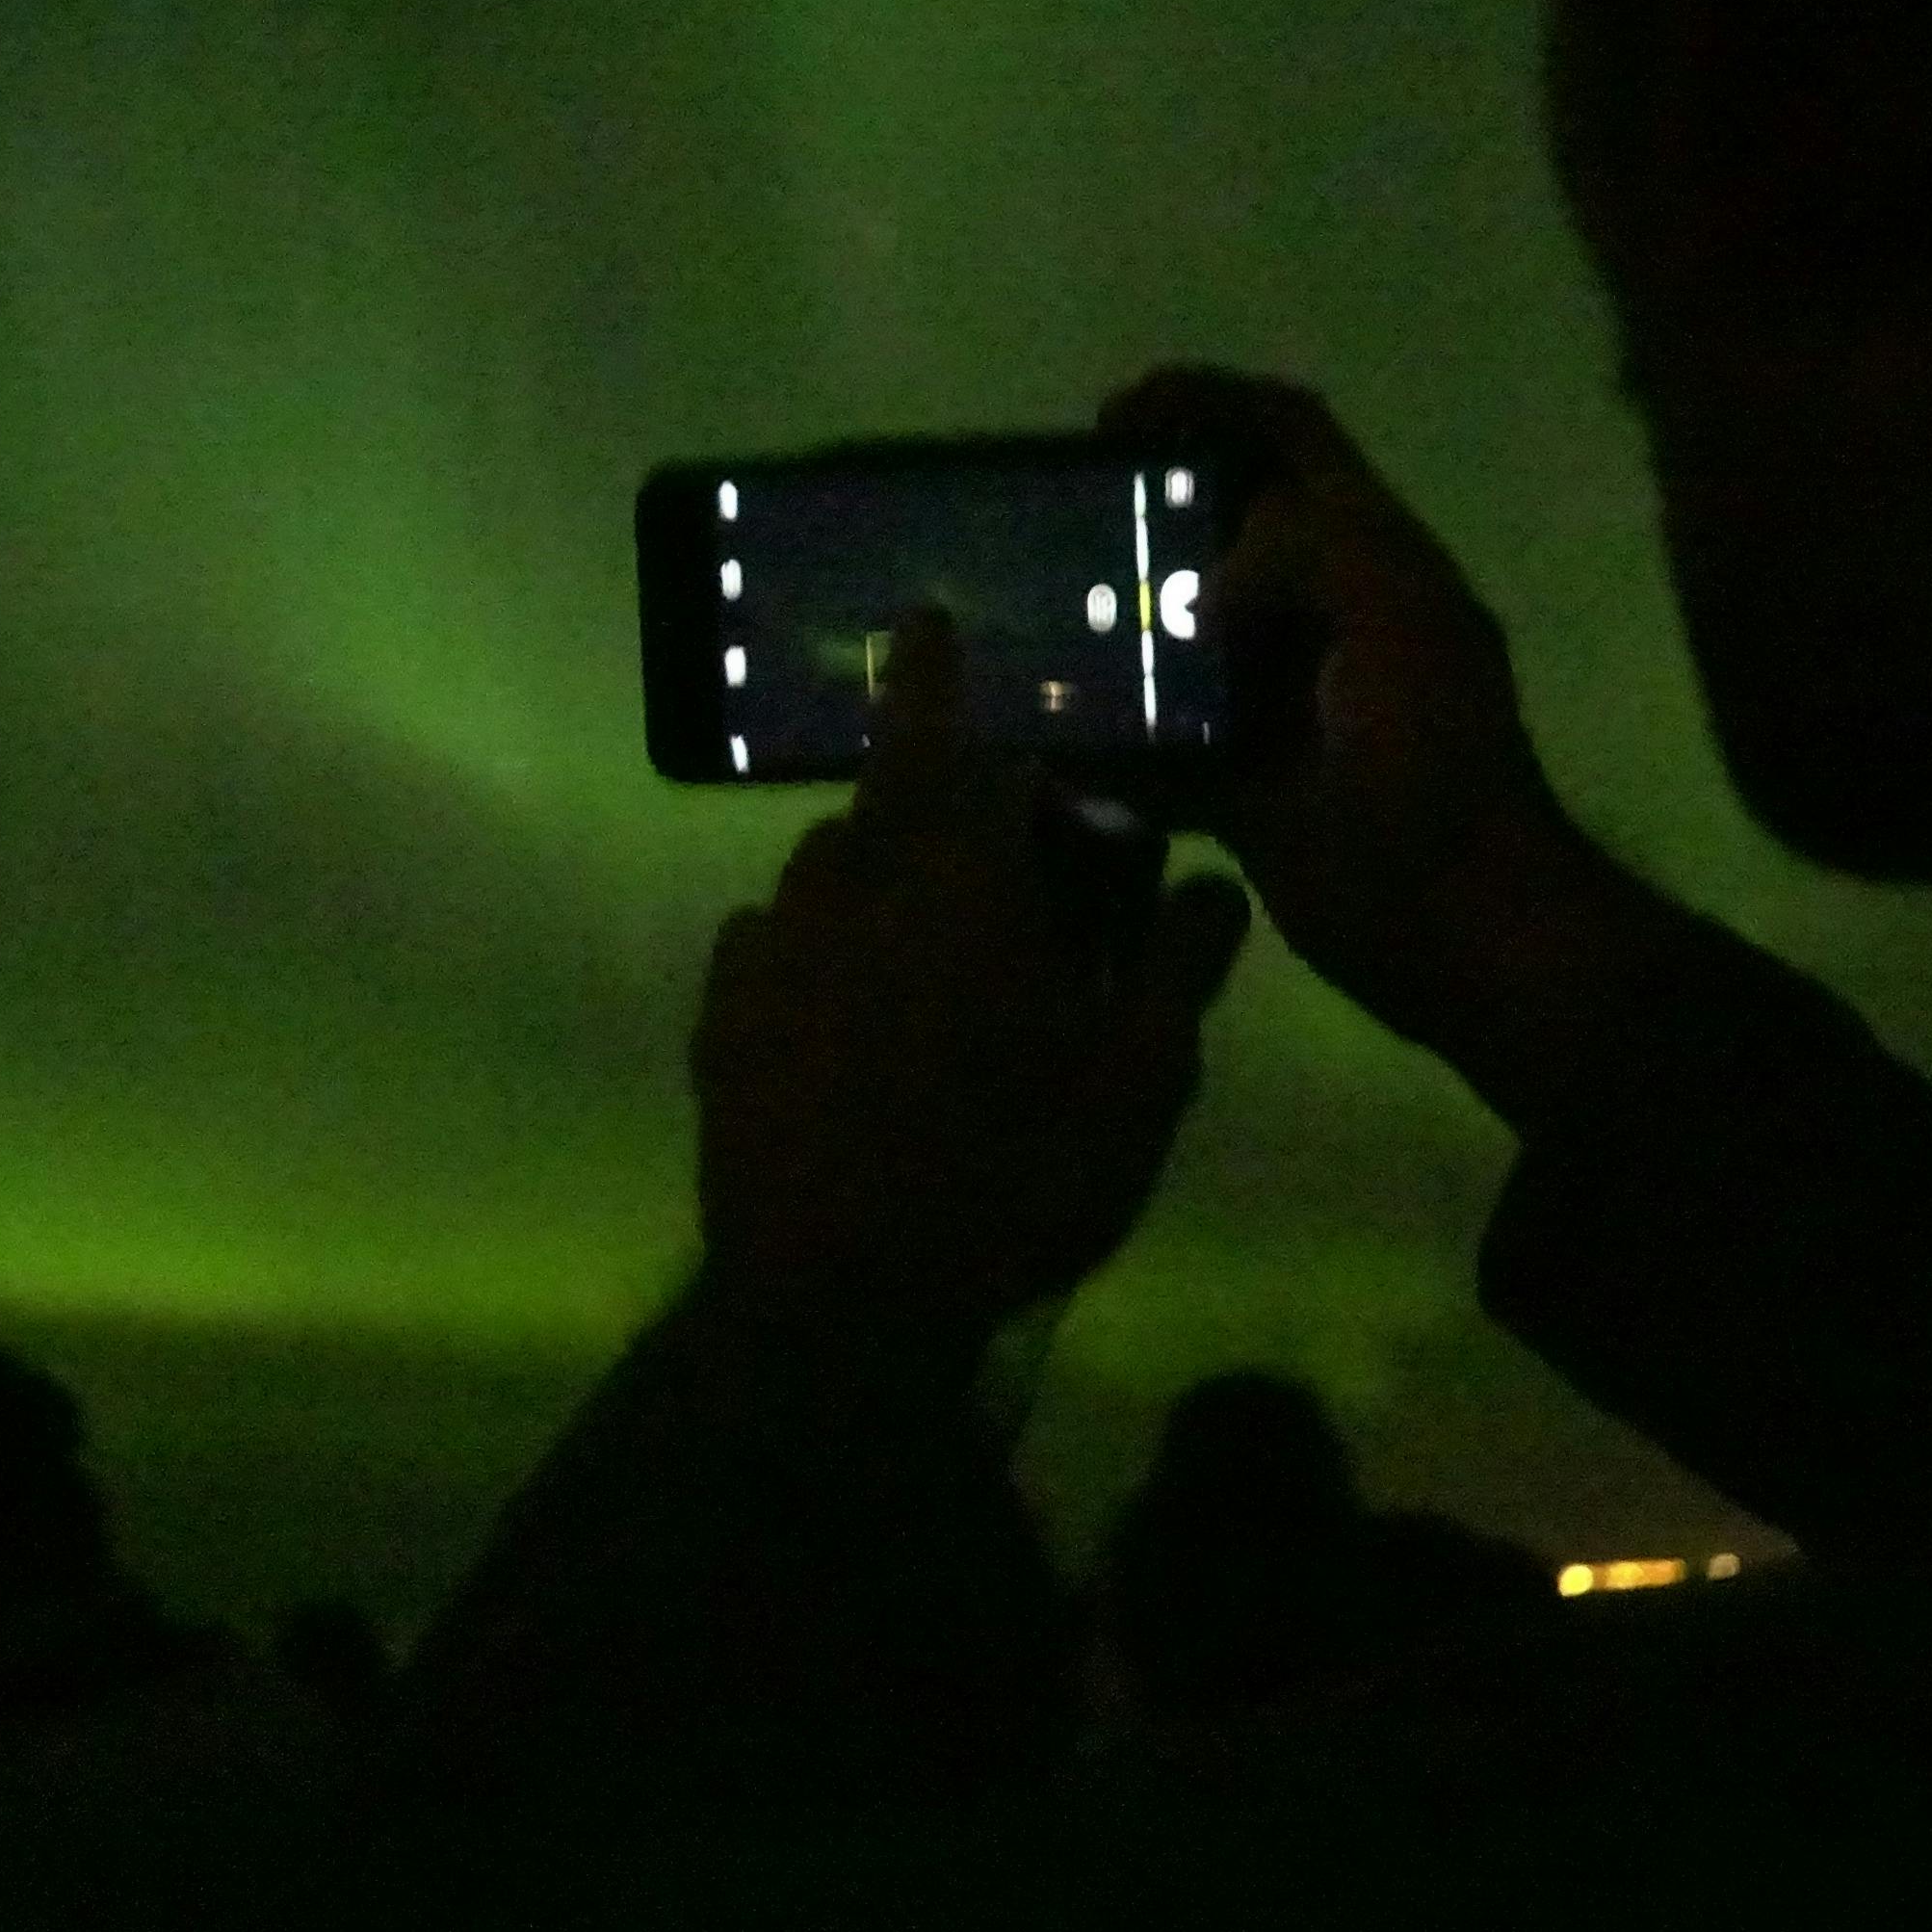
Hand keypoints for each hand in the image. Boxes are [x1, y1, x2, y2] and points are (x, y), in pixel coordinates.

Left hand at [691, 609, 1250, 1345]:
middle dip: (914, 753)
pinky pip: (774, 940)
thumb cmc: (1011, 1178)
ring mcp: (771, 949)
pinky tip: (846, 995)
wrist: (837, 1300)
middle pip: (886, 791)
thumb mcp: (1136, 1084)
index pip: (968, 745)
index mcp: (959, 879)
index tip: (937, 631)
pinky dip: (816, 942)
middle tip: (939, 752)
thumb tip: (1211, 885)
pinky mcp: (720, 1018)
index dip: (965, 697)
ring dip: (874, 862)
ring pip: (827, 863)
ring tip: (921, 911)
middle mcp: (850, 884)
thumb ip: (1177, 968)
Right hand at [1100, 367, 1610, 1055]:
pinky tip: (1052, 730)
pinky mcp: (1259, 788)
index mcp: (1380, 567)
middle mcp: (1336, 618)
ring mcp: (1297, 705)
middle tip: (1058, 522)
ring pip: (1193, 629)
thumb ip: (1310, 557)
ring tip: (1039, 618)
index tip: (1107, 422)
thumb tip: (1204, 584)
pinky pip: (1169, 737)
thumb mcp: (1392, 633)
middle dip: (1147, 510)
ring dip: (1121, 615)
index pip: (1292, 439)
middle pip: (1230, 527)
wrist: (1476, 950)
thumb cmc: (1438, 792)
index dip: (1206, 405)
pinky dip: (1113, 729)